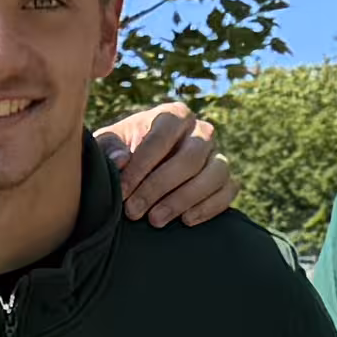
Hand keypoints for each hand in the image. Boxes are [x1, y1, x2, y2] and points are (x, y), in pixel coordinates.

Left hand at [98, 98, 239, 228]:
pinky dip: (209, 207)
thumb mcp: (108, 147)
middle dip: (159, 187)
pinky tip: (185, 221)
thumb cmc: (121, 156)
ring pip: (214, 174)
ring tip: (156, 220)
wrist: (139, 176)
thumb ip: (110, 149)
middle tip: (134, 212)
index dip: (142, 166)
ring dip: (184, 199)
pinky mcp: (226, 179)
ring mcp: (216, 155)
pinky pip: (228, 191)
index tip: (122, 192)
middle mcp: (201, 131)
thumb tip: (121, 160)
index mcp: (173, 115)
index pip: (163, 137)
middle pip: (190, 158)